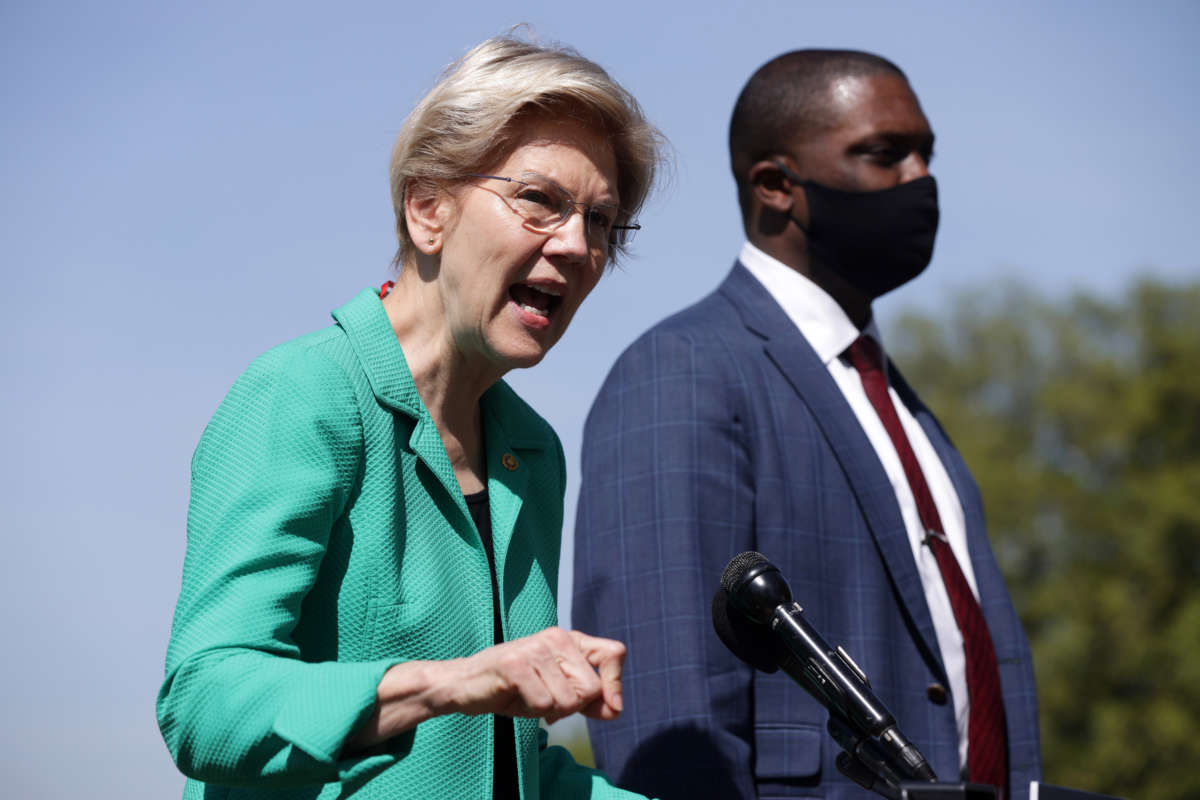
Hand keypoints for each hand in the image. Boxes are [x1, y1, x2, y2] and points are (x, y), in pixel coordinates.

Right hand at [444, 627, 625, 723]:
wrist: (465, 684)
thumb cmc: (514, 689)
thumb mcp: (558, 694)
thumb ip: (589, 700)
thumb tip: (616, 710)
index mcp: (569, 640)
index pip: (613, 653)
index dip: (614, 684)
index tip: (610, 707)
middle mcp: (555, 637)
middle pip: (591, 688)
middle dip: (570, 707)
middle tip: (544, 700)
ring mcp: (535, 648)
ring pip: (568, 700)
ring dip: (548, 711)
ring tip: (526, 697)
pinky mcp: (516, 664)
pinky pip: (543, 704)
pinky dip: (530, 711)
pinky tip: (513, 697)